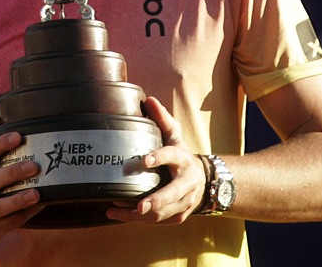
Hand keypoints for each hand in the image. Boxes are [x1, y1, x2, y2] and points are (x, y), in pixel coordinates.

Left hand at [106, 96, 207, 224]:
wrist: (205, 182)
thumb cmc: (181, 156)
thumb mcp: (174, 136)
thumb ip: (162, 119)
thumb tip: (149, 100)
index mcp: (183, 159)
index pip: (172, 156)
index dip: (159, 157)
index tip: (144, 160)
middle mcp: (187, 182)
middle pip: (172, 194)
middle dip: (156, 201)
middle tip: (139, 206)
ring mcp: (185, 201)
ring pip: (164, 213)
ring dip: (139, 215)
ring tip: (115, 210)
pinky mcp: (180, 215)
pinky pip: (160, 221)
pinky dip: (139, 221)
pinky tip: (121, 215)